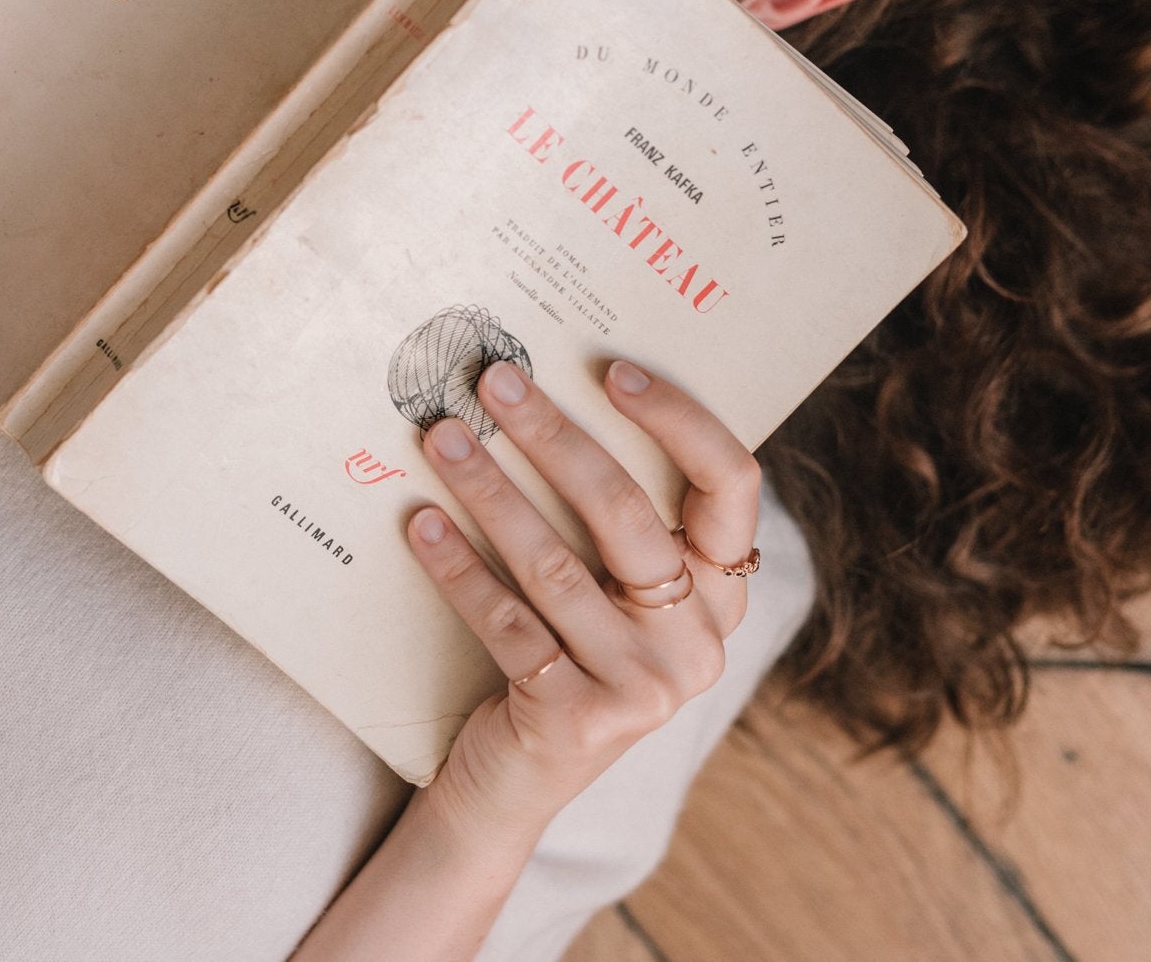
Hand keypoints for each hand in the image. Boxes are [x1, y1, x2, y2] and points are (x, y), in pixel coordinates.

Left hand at [404, 356, 758, 842]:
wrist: (515, 783)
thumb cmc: (562, 652)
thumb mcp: (612, 590)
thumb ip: (613, 515)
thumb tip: (544, 389)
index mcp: (722, 590)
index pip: (729, 483)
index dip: (678, 418)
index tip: (607, 368)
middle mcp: (700, 639)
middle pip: (630, 513)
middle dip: (555, 437)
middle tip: (493, 382)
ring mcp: (644, 687)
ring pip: (558, 565)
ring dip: (491, 491)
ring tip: (441, 438)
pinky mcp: (579, 721)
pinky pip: (509, 624)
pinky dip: (459, 568)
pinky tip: (421, 524)